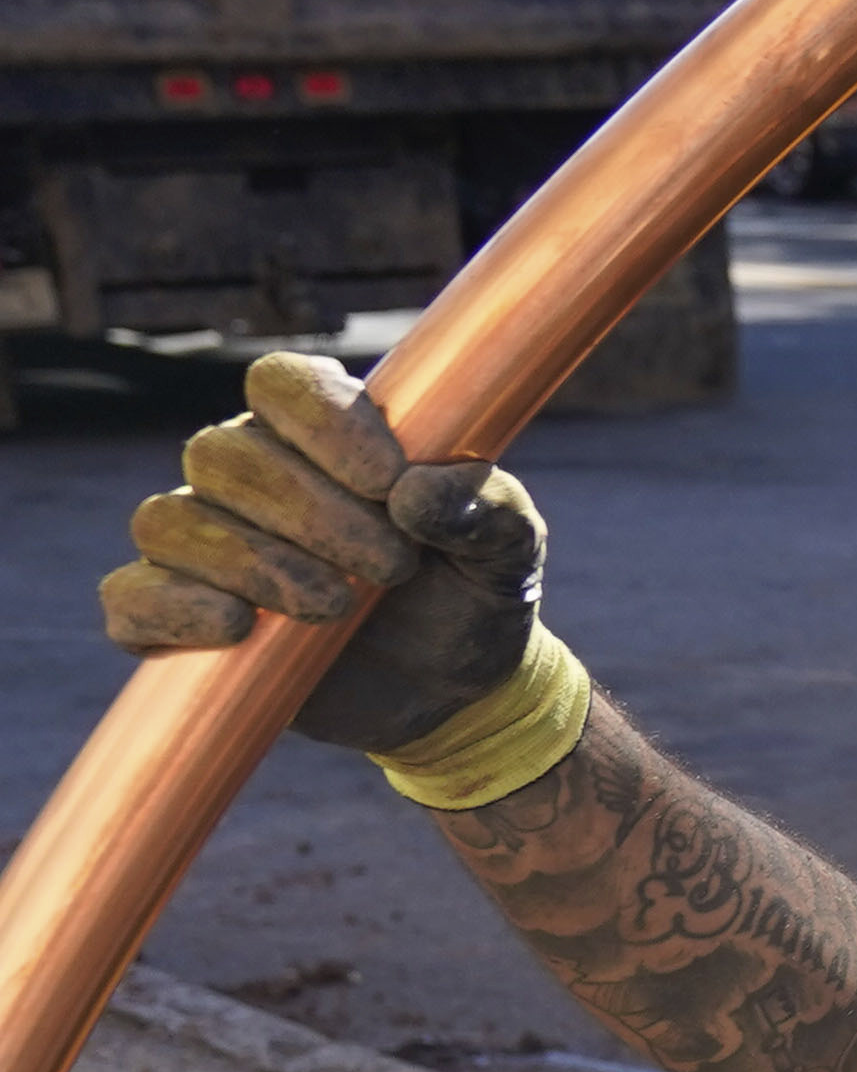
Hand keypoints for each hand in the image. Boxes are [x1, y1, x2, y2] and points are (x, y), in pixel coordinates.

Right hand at [98, 352, 550, 756]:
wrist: (457, 688)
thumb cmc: (474, 593)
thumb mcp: (511, 550)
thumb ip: (489, 508)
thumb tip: (418, 495)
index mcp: (322, 436)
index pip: (280, 382)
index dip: (324, 422)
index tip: (390, 481)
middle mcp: (248, 477)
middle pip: (224, 454)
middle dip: (310, 512)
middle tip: (390, 566)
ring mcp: (202, 546)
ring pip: (172, 521)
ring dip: (254, 562)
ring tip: (336, 607)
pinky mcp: (175, 618)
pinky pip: (131, 597)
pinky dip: (175, 608)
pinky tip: (239, 627)